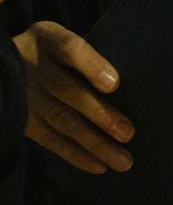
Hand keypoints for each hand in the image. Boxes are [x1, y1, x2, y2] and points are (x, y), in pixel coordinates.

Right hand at [14, 21, 131, 173]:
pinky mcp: (22, 119)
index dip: (92, 66)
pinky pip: (48, 138)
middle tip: (128, 133)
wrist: (5, 63)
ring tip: (122, 159)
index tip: (114, 84)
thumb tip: (124, 80)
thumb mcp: (60, 37)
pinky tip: (99, 166)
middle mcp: (34, 66)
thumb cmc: (50, 49)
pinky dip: (74, 154)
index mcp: (48, 38)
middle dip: (99, 114)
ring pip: (61, 120)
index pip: (70, 48)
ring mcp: (26, 94)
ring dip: (93, 142)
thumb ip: (86, 52)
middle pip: (67, 91)